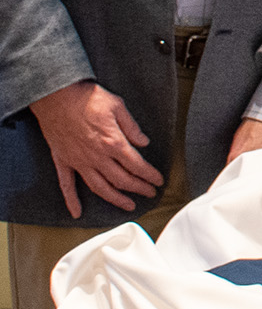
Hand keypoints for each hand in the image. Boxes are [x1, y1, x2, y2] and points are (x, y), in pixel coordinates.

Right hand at [29, 81, 161, 216]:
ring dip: (115, 199)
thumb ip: (132, 127)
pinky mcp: (63, 160)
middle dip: (138, 188)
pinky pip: (66, 185)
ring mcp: (78, 161)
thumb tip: (144, 143)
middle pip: (121, 180)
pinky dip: (71, 200)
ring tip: (128, 206)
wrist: (57, 96)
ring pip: (99, 187)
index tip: (158, 181)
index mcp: (113, 142)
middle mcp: (96, 156)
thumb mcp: (118, 106)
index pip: (136, 165)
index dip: (149, 175)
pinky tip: (77, 212)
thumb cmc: (88, 98)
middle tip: (150, 193)